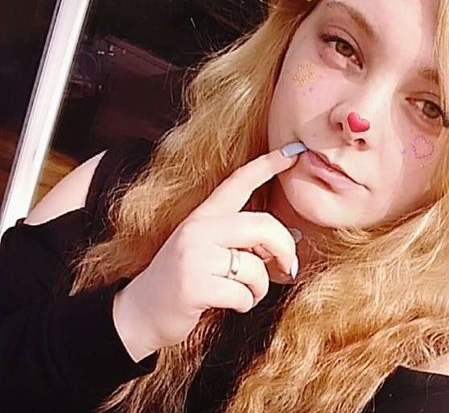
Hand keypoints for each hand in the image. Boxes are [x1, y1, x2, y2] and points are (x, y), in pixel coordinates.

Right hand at [112, 145, 303, 361]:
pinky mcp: (193, 285)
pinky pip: (243, 294)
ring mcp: (194, 256)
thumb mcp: (206, 248)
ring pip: (255, 267)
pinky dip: (245, 304)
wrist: (140, 311)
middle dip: (285, 247)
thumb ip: (238, 238)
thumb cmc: (184, 279)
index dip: (267, 165)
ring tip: (245, 292)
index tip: (293, 151)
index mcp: (204, 216)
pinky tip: (229, 304)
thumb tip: (282, 242)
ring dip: (260, 288)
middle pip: (262, 226)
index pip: (239, 182)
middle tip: (290, 265)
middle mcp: (199, 229)